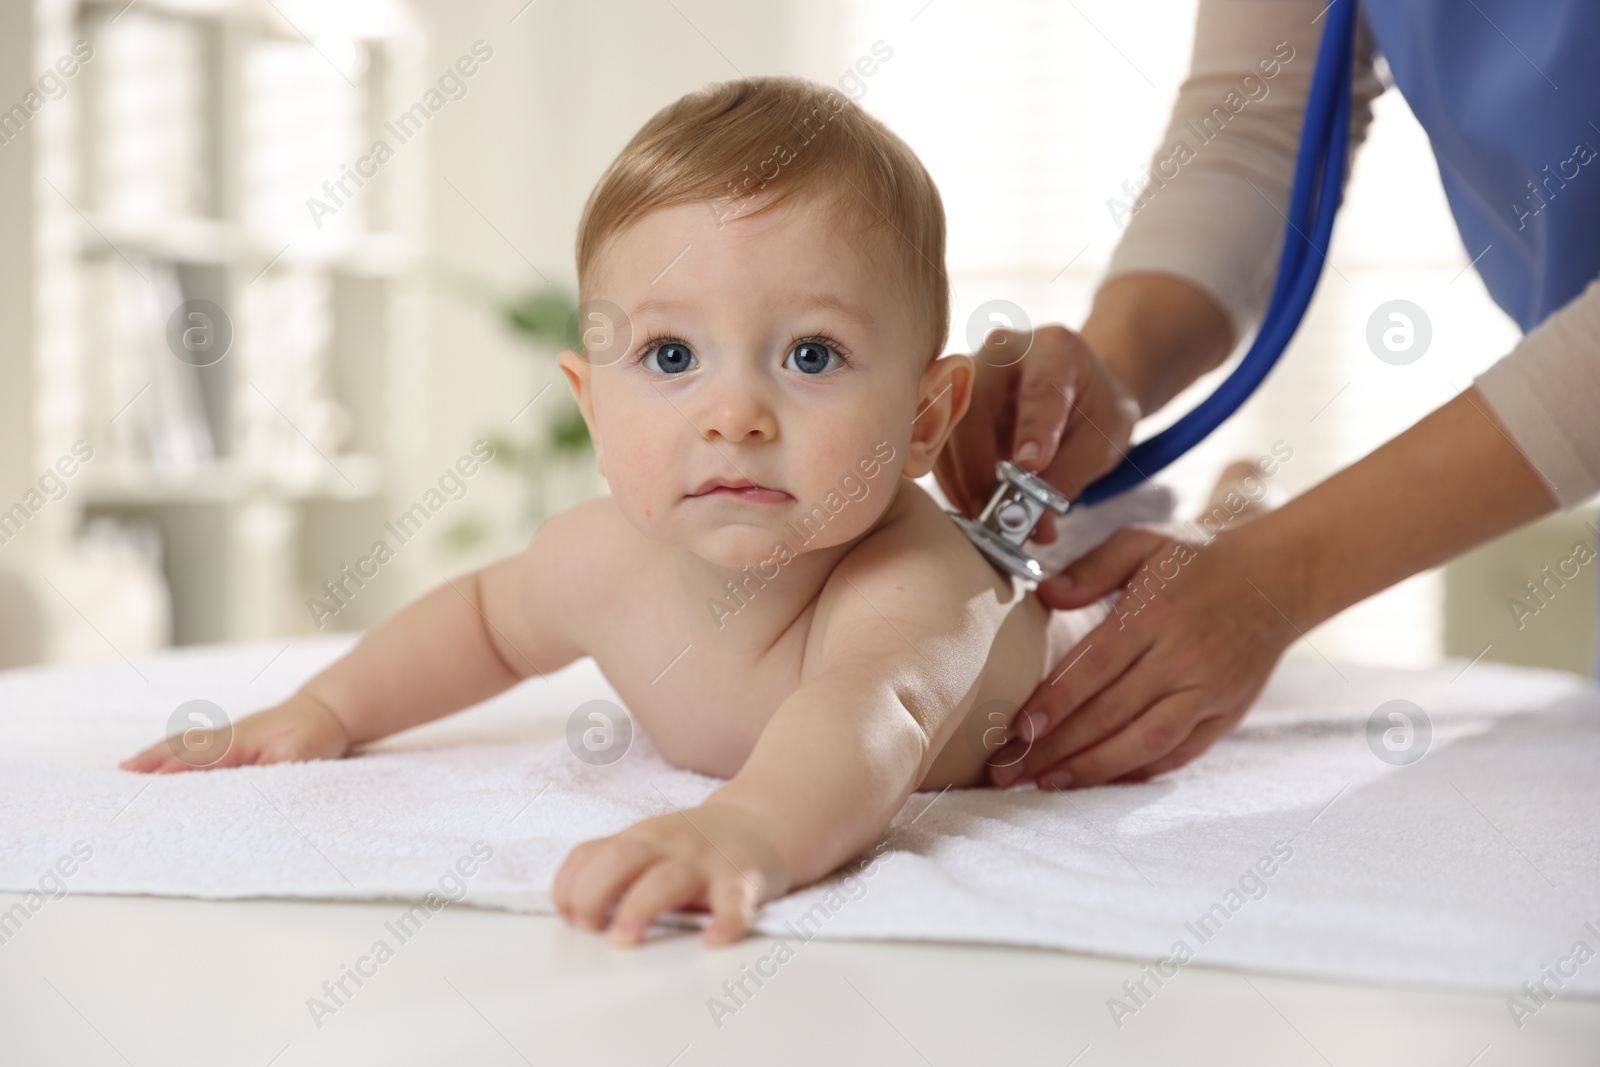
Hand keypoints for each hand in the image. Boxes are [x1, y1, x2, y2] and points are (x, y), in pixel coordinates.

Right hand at [119, 693, 350, 773]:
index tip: (153, 780)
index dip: (178, 768)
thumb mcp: (302, 752)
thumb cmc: (313, 734)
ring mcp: (224, 736)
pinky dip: (167, 752)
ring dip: (153, 756)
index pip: (203, 756)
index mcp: (242, 741)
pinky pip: (190, 745)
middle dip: (152, 761)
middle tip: (121, 776)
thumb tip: (252, 783)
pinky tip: (153, 761)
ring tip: (124, 770)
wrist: (325, 713)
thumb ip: (275, 767)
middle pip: (183, 747)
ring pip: (182, 744)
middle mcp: (227, 736)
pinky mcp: (227, 742)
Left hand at [552, 801, 791, 946]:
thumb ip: (613, 867)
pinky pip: (733, 901)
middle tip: (590, 930)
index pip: (588, 854)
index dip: (567, 887)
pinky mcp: (741, 879)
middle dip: (591, 895)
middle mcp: (666, 846)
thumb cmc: (694, 846)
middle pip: (616, 862)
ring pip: (665, 879)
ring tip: (625, 940)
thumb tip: (570, 912)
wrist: (762, 823)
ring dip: (638, 908)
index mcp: (638, 840)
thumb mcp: (648, 844)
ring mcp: (703, 861)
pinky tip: (715, 940)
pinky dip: (725, 921)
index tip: (569, 918)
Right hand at [934, 324, 1139, 542]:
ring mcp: (967, 374)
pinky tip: (969, 503)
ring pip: (945, 426)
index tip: (1032, 466)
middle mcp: (1002, 352)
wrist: (1075, 388)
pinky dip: (950, 479)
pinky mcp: (947, 400)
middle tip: (992, 512)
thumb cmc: (1091, 407)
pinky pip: (934, 441)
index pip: (1041, 388)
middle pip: (975, 405)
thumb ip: (1069, 477)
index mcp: (1054, 350)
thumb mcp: (1101, 440)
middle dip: (979, 465)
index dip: (1034, 429)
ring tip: (982, 517)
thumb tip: (1036, 528)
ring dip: (960, 479)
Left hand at [990, 526, 1296, 787]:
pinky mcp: (1226, 715)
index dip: (1056, 702)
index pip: (1097, 666)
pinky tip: (1099, 783)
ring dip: (1092, 770)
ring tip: (1044, 784)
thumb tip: (1046, 593)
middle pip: (1111, 714)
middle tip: (1007, 770)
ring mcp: (1208, 693)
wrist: (1279, 579)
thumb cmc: (1199, 559)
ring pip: (1144, 742)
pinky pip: (1179, 754)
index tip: (1018, 729)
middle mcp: (1183, 659)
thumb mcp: (1144, 543)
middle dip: (1055, 747)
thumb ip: (1093, 567)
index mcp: (1156, 615)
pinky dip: (1138, 773)